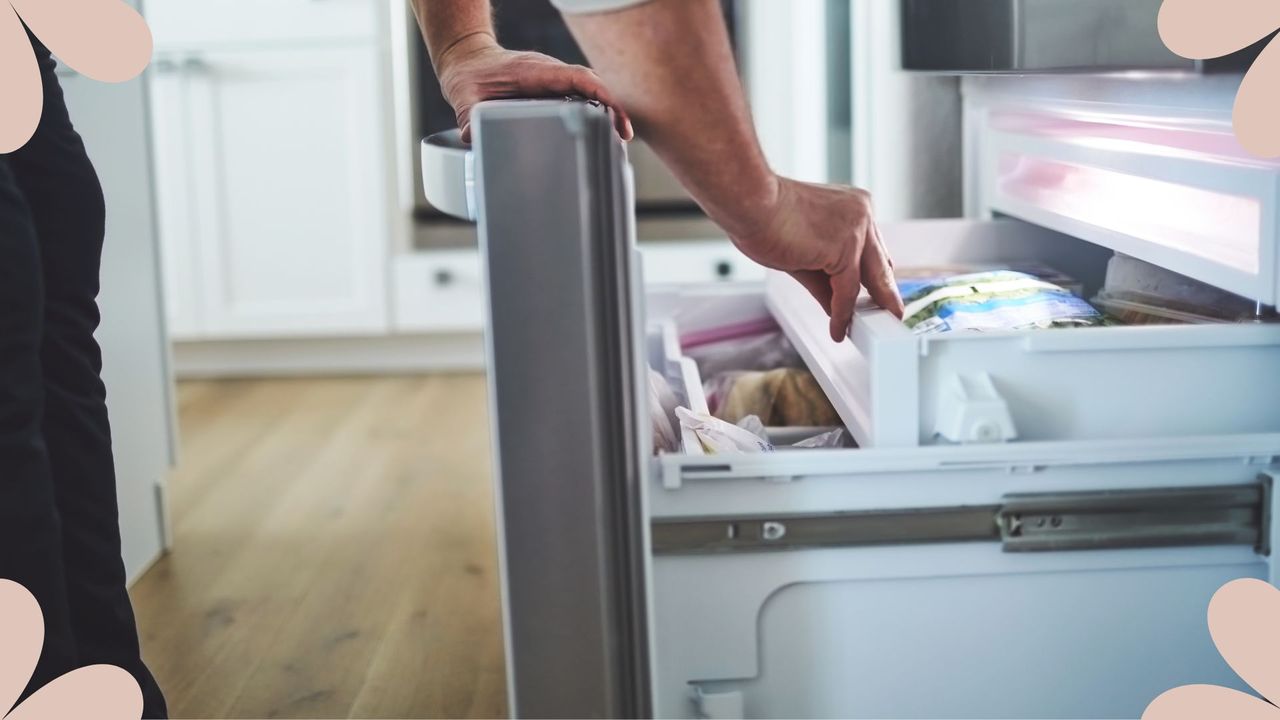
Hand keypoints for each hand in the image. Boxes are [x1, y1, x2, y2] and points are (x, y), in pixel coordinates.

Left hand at [435, 32, 632, 142]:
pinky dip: (595, 111)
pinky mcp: (553, 89)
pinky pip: (581, 96)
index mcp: (533, 71)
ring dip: (607, 110)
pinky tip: (603, 132)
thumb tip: (472, 138)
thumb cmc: (469, 76)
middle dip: (611, 106)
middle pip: (590, 85)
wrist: (467, 61)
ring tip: (620, 137)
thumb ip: (468, 118)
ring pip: (589, 91)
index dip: (598, 93)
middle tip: (624, 135)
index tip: (613, 112)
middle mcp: (549, 73)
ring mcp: (553, 81)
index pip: (575, 77)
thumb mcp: (463, 98)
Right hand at [730, 178, 904, 341]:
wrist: (749, 202)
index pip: (872, 249)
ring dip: (865, 308)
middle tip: (890, 315)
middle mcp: (861, 214)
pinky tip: (838, 327)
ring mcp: (856, 229)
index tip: (876, 294)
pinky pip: (847, 289)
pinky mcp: (844, 248)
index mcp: (853, 206)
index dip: (874, 275)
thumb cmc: (764, 217)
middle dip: (883, 293)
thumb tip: (834, 306)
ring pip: (868, 279)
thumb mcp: (802, 252)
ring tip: (864, 330)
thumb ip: (823, 279)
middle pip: (879, 264)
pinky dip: (842, 312)